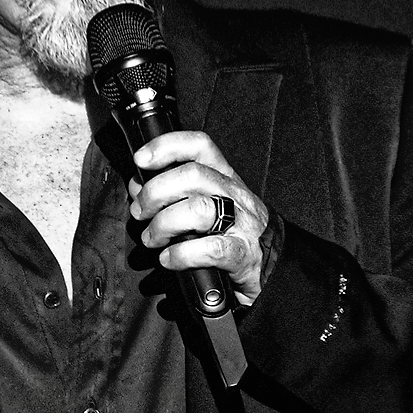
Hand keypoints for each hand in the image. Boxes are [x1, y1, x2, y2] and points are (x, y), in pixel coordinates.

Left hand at [128, 132, 271, 305]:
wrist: (273, 266)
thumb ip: (174, 194)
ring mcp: (241, 224)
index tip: (141, 159)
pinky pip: (209, 249)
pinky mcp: (242, 254)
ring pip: (199, 210)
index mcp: (225, 177)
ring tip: (153, 239)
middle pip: (193, 176)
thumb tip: (139, 187)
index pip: (200, 146)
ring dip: (164, 224)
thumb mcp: (208, 204)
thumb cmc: (234, 233)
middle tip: (141, 212)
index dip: (167, 146)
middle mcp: (234, 195)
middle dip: (156, 192)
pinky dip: (180, 255)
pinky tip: (169, 259)